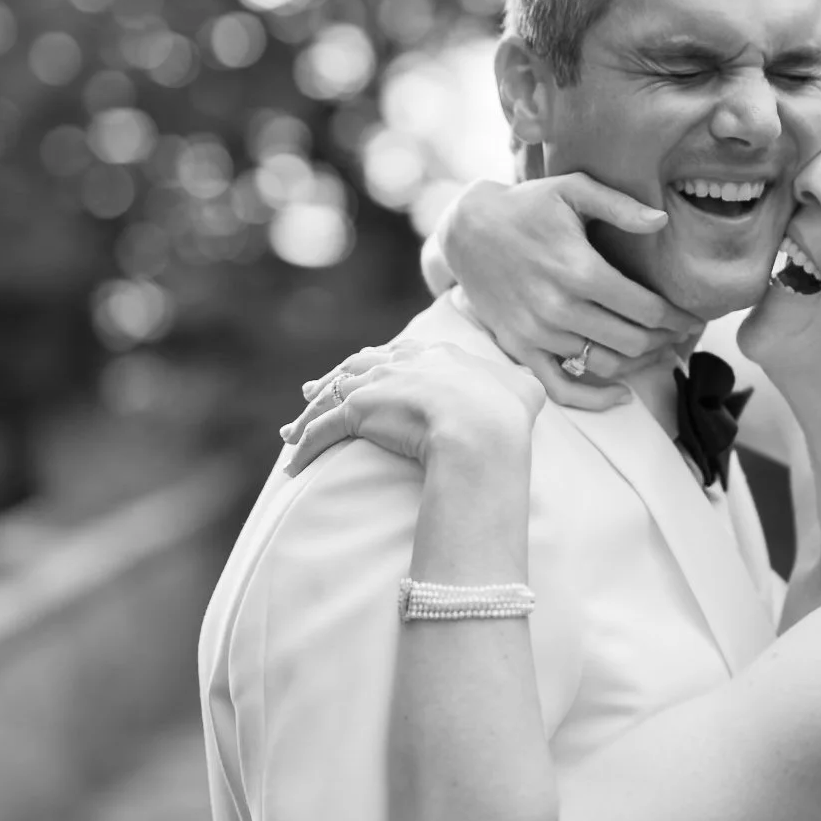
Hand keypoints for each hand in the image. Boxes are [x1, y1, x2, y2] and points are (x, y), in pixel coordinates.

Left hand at [279, 341, 544, 476]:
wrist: (480, 427)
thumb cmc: (506, 411)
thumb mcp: (523, 389)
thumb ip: (520, 384)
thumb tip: (528, 386)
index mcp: (436, 355)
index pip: (397, 355)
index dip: (377, 364)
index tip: (365, 372)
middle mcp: (400, 363)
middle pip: (355, 368)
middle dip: (332, 381)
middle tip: (312, 392)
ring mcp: (376, 386)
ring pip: (331, 399)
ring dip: (308, 416)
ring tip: (292, 432)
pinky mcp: (356, 414)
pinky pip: (321, 431)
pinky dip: (304, 447)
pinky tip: (292, 464)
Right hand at [435, 175, 701, 409]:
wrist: (466, 229)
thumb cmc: (526, 206)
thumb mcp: (572, 190)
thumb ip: (620, 205)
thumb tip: (662, 222)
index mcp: (579, 270)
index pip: (646, 310)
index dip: (677, 319)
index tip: (692, 319)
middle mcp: (559, 308)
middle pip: (633, 341)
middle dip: (666, 341)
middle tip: (682, 336)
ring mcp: (538, 333)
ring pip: (607, 365)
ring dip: (641, 364)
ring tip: (660, 353)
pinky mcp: (520, 348)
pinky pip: (562, 389)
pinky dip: (595, 399)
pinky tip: (622, 395)